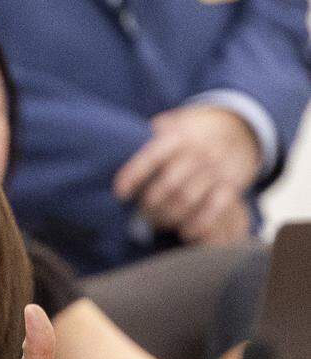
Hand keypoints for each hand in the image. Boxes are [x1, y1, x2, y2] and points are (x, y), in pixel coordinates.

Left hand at [114, 104, 260, 242]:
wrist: (238, 131)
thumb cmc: (189, 138)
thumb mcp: (171, 127)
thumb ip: (150, 136)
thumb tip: (125, 147)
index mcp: (178, 137)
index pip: (152, 156)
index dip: (134, 175)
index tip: (120, 193)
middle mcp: (199, 152)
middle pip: (169, 184)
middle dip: (151, 204)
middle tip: (140, 214)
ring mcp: (216, 169)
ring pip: (187, 199)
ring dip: (169, 216)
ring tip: (157, 223)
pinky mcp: (231, 185)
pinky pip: (214, 208)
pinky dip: (199, 223)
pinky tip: (185, 232)